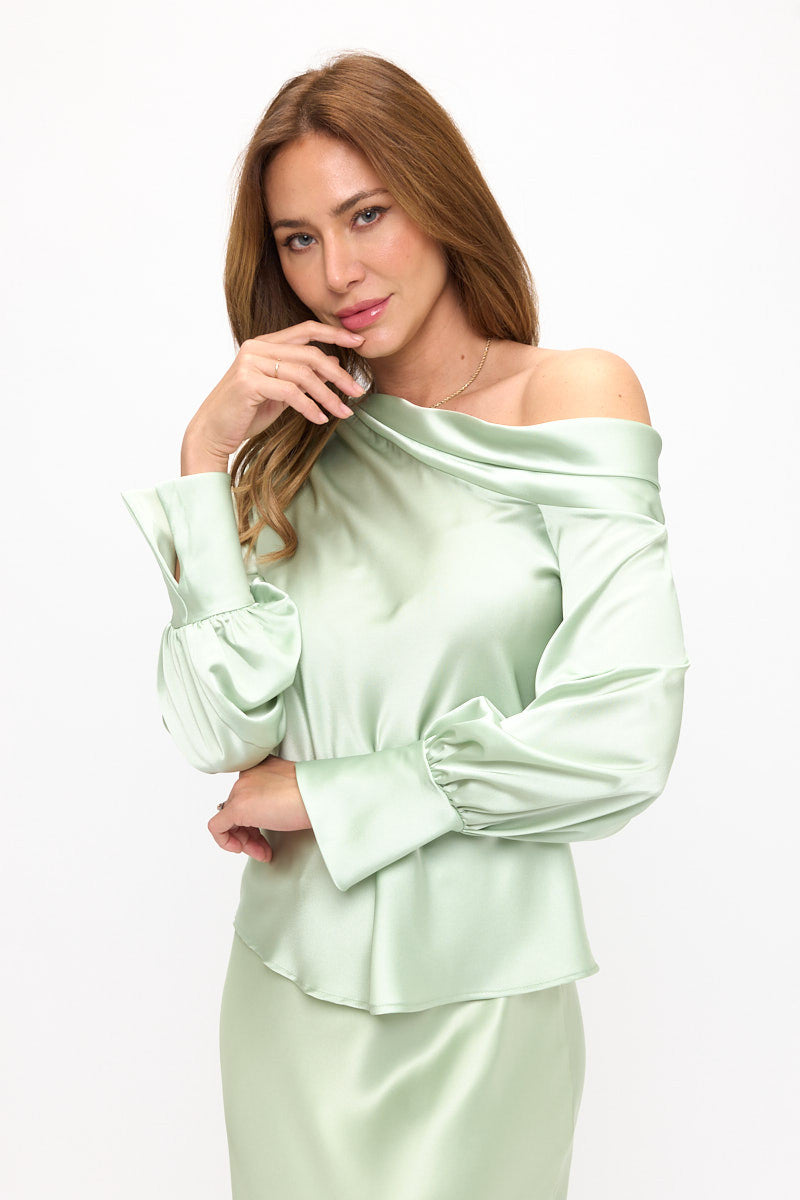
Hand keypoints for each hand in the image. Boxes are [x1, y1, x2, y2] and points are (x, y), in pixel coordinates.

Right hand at [183, 320, 368, 464]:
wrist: (212, 432)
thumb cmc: (245, 413)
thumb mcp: (281, 392)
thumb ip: (302, 376)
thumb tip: (333, 363)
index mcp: (264, 343)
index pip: (305, 329)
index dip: (334, 333)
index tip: (359, 342)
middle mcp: (256, 347)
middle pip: (310, 354)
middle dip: (338, 374)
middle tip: (357, 391)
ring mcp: (251, 363)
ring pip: (303, 374)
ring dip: (328, 396)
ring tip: (343, 413)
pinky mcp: (249, 382)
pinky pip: (290, 392)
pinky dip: (309, 407)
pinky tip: (319, 419)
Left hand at [206, 756, 311, 862]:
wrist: (319, 796)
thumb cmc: (314, 794)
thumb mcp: (291, 790)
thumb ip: (275, 795)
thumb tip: (268, 813)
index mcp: (261, 767)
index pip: (247, 795)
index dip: (255, 818)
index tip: (267, 830)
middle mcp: (247, 775)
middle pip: (237, 810)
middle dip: (251, 834)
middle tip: (265, 848)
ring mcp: (241, 790)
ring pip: (229, 820)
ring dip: (245, 841)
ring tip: (262, 853)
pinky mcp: (237, 807)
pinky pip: (217, 827)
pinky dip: (225, 842)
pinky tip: (243, 850)